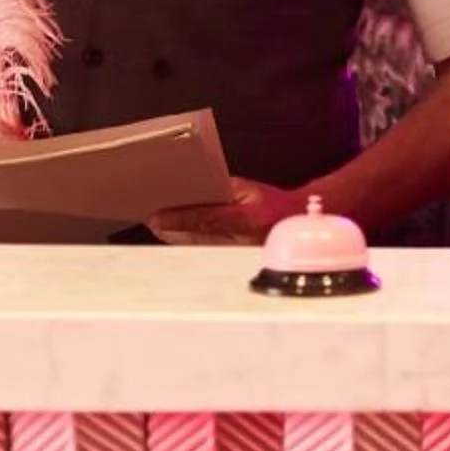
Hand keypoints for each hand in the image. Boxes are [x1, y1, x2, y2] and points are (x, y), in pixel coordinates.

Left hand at [146, 178, 305, 244]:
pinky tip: (175, 235)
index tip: (157, 218)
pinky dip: (188, 242)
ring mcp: (239, 254)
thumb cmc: (276, 206)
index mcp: (249, 219)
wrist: (297, 227)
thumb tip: (192, 191)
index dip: (180, 219)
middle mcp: (243, 241)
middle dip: (173, 227)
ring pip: (198, 246)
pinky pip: (205, 251)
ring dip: (177, 236)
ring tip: (159, 226)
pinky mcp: (234, 260)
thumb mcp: (249, 190)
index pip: (207, 219)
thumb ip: (222, 190)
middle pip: (198, 236)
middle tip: (152, 220)